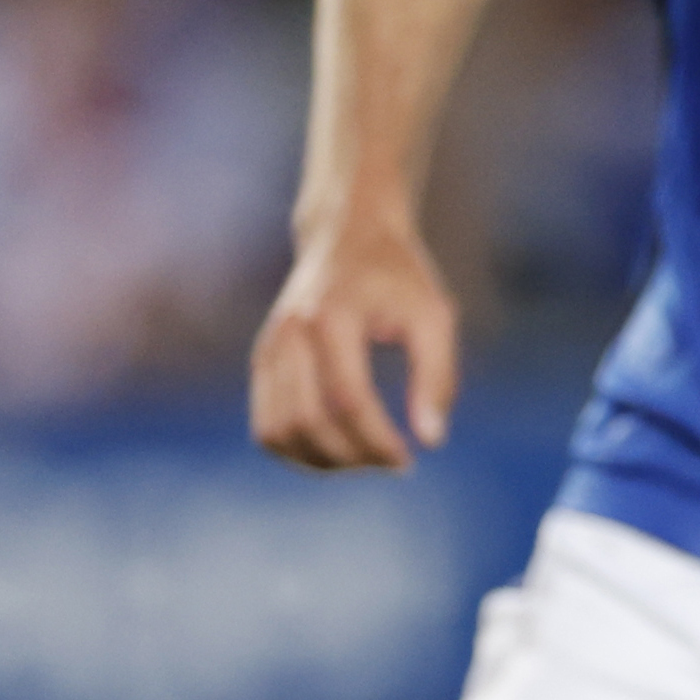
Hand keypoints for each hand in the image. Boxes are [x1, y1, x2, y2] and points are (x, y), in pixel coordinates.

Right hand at [250, 205, 455, 470]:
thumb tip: (431, 441)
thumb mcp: (434, 317)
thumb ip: (437, 377)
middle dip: (353, 457)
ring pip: (277, 432)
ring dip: (321, 462)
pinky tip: (338, 452)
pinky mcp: (262, 361)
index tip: (409, 460)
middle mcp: (290, 334)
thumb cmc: (398, 277)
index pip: (347, 400)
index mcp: (331, 318)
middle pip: (308, 422)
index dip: (377, 441)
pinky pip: (266, 425)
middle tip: (392, 464)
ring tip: (365, 460)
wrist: (347, 235)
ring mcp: (269, 348)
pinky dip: (297, 451)